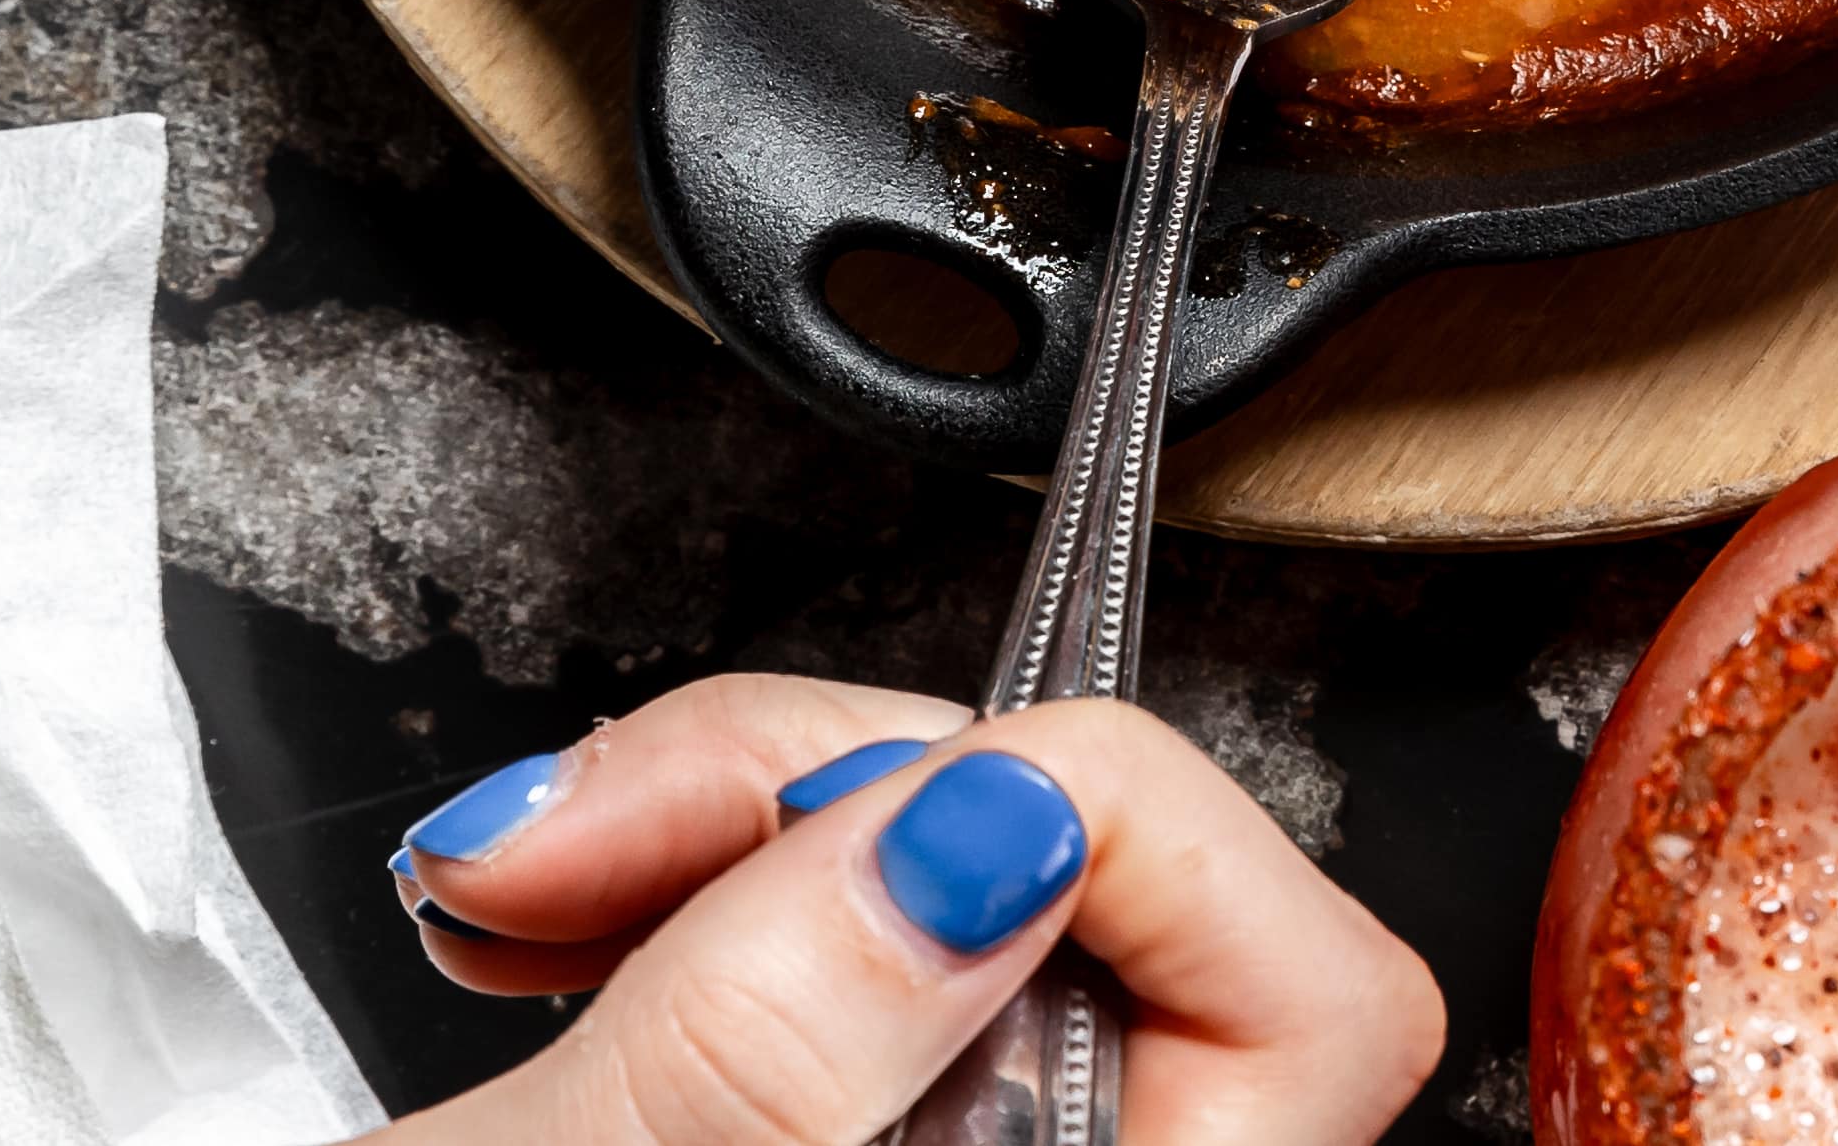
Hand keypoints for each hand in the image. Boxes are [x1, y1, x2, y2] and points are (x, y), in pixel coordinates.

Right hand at [376, 673, 1442, 1144]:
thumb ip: (769, 1040)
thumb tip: (1000, 826)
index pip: (1319, 1006)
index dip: (1125, 838)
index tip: (885, 812)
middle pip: (1131, 917)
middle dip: (854, 797)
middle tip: (606, 823)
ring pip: (967, 911)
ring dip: (735, 836)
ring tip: (518, 882)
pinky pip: (856, 993)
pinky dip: (702, 920)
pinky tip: (543, 932)